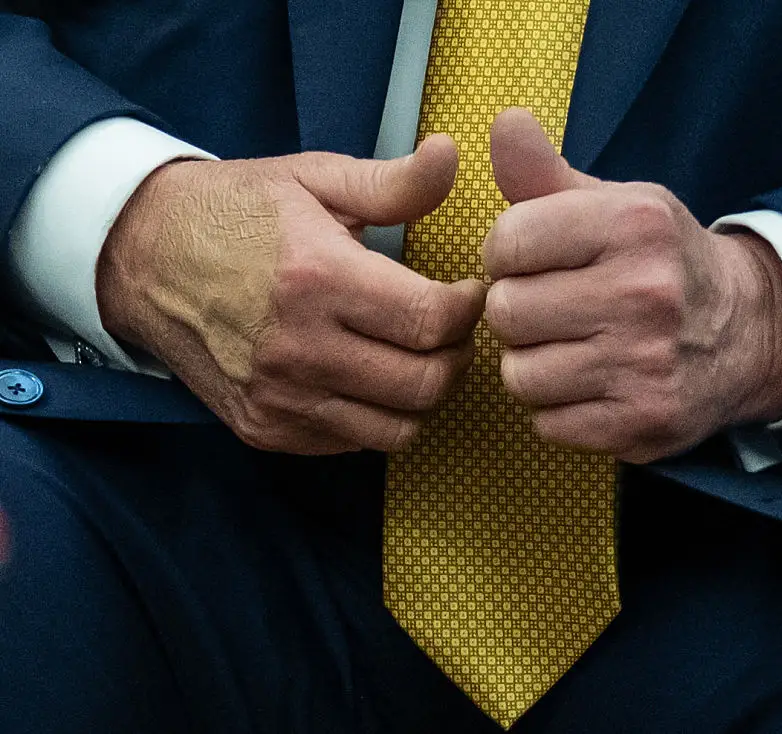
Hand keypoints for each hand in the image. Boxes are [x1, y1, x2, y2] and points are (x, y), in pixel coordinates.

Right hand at [97, 136, 486, 453]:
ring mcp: (278, 399)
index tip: (468, 292)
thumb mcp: (313, 180)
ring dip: (423, 394)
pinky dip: (377, 415)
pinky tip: (368, 375)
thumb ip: (392, 182)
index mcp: (316, 278)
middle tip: (450, 328)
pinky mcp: (264, 429)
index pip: (430, 322)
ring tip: (416, 355)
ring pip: (398, 429)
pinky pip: (354, 443)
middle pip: (424, 384)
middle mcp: (298, 349)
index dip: (467, 310)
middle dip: (456, 356)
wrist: (143, 258)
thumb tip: (452, 154)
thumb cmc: (237, 213)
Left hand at [483, 109, 781, 462]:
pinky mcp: (643, 423)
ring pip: (520, 375)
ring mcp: (646, 364)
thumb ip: (546, 173)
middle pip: (506, 312)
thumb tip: (503, 123)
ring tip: (567, 347)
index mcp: (634, 224)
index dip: (505, 255)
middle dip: (516, 311)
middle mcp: (645, 293)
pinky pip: (546, 423)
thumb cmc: (661, 262)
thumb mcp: (616, 205)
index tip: (527, 261)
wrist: (747, 331)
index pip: (507, 242)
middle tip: (548, 309)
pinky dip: (556, 408)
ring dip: (532, 365)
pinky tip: (587, 384)